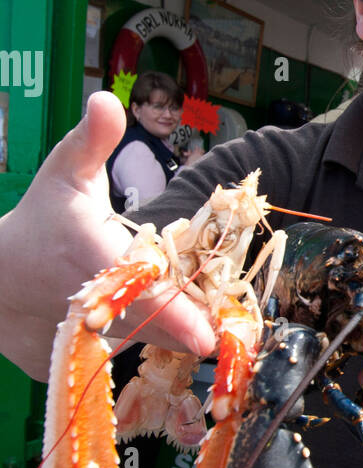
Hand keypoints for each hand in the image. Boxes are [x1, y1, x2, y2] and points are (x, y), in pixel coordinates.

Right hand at [0, 93, 215, 380]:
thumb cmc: (38, 222)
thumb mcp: (64, 175)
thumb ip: (92, 140)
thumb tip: (105, 100)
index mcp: (94, 258)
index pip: (143, 294)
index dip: (178, 318)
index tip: (210, 337)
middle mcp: (90, 306)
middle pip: (157, 328)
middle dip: (191, 325)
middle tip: (218, 319)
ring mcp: (80, 343)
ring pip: (145, 348)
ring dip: (170, 337)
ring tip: (190, 319)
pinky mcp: (74, 367)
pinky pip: (123, 363)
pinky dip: (141, 350)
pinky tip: (152, 331)